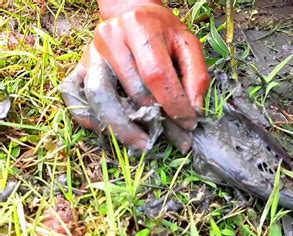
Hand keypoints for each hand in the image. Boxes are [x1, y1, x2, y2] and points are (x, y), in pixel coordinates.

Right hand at [60, 3, 208, 150]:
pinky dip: (87, 116)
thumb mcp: (187, 44)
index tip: (190, 123)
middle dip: (157, 121)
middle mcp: (111, 38)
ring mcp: (91, 52)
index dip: (174, 104)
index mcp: (141, 27)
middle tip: (177, 140)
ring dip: (123, 127)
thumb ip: (196, 75)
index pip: (156, 74)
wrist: (132, 12)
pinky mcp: (79, 64)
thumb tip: (195, 110)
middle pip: (132, 90)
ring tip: (143, 144)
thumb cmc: (163, 31)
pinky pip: (73, 93)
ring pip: (100, 96)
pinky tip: (108, 130)